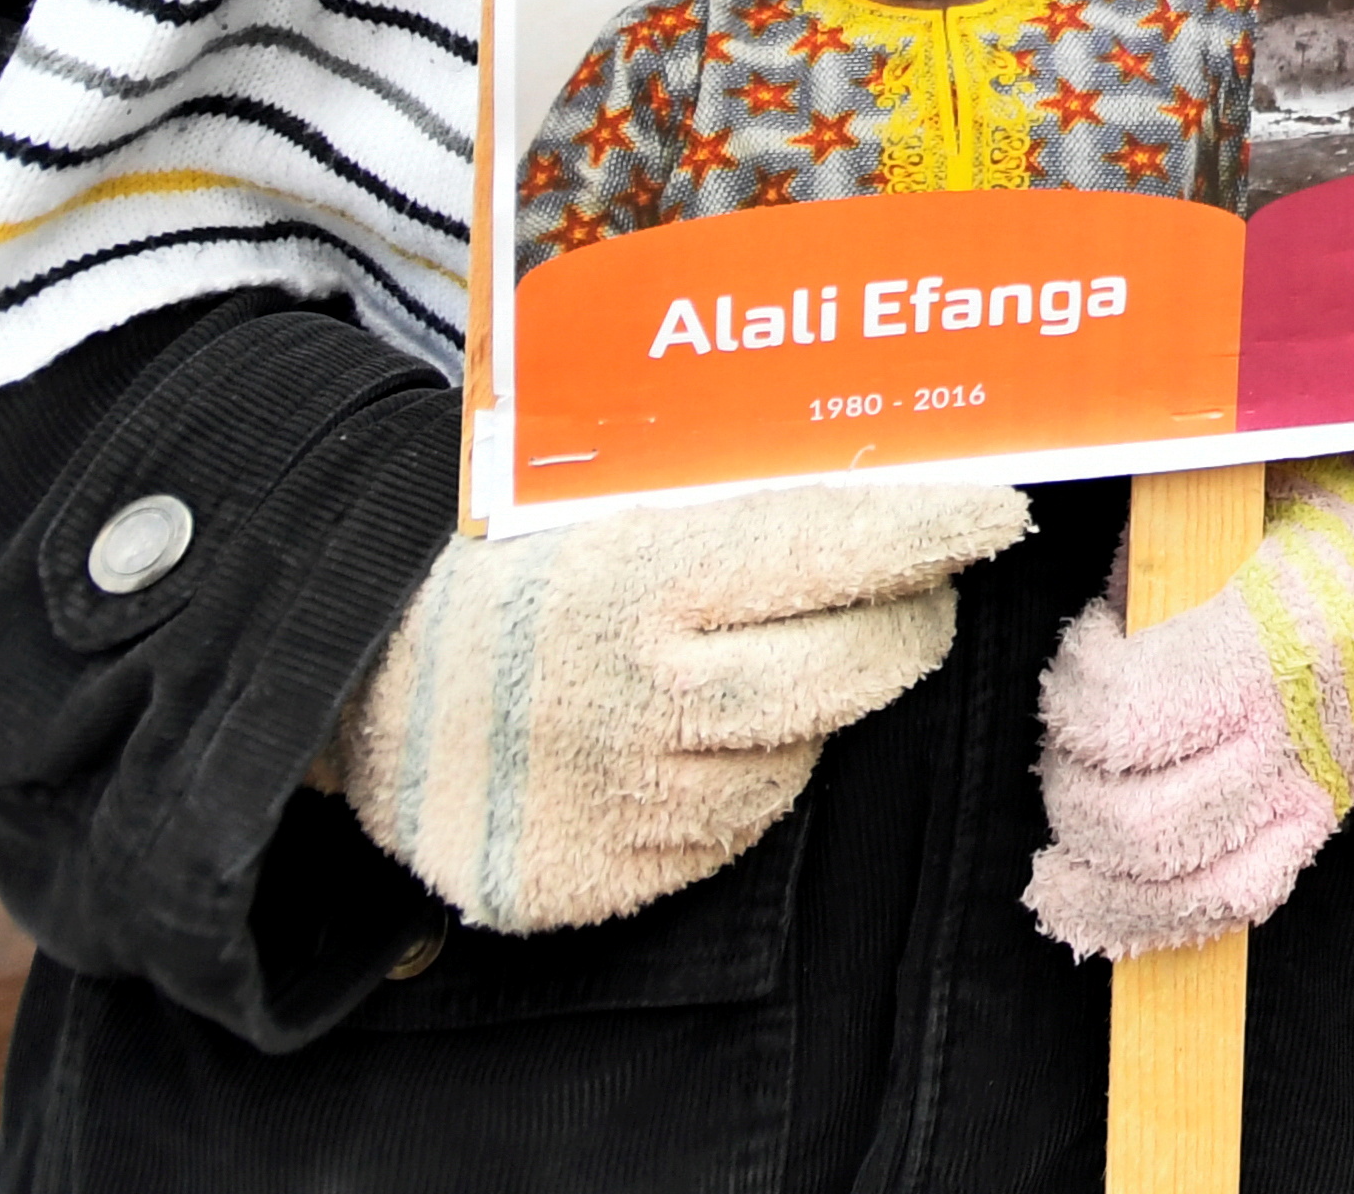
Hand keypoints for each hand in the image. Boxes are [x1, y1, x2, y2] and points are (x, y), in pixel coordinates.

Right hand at [326, 479, 1027, 932]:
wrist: (355, 692)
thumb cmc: (506, 577)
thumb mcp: (603, 509)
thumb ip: (735, 501)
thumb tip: (888, 473)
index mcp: (649, 584)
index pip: (839, 550)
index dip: (933, 531)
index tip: (998, 512)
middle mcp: (653, 700)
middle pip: (863, 664)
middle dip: (908, 618)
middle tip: (915, 584)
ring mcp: (639, 801)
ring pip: (807, 749)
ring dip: (808, 702)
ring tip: (739, 656)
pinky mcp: (618, 880)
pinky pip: (739, 821)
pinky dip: (741, 772)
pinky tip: (688, 732)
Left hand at [1030, 453, 1353, 960]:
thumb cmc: (1318, 513)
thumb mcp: (1235, 500)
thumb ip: (1155, 562)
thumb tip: (1095, 623)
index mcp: (1272, 641)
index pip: (1123, 719)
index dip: (1073, 689)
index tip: (1085, 643)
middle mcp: (1294, 734)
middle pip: (1134, 824)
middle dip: (1071, 792)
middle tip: (1069, 746)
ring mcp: (1314, 792)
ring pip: (1176, 887)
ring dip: (1095, 876)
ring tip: (1061, 856)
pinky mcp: (1321, 821)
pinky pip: (1229, 904)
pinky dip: (1151, 918)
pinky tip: (1097, 901)